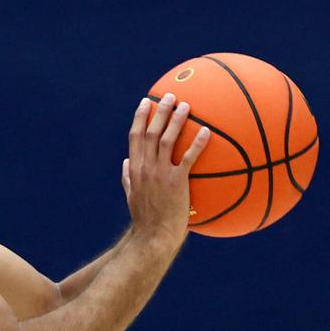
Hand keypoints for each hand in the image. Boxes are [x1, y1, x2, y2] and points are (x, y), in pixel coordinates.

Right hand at [122, 93, 210, 242]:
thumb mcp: (131, 195)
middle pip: (150, 132)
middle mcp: (145, 166)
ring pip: (167, 140)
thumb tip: (125, 162)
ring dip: (176, 120)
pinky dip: (197, 144)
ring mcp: (159, 173)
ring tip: (186, 105)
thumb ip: (127, 177)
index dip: (140, 117)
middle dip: (159, 111)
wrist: (153, 235)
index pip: (135, 136)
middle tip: (169, 95)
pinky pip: (188, 158)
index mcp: (134, 168)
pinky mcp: (176, 182)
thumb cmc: (145, 218)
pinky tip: (206, 131)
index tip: (145, 102)